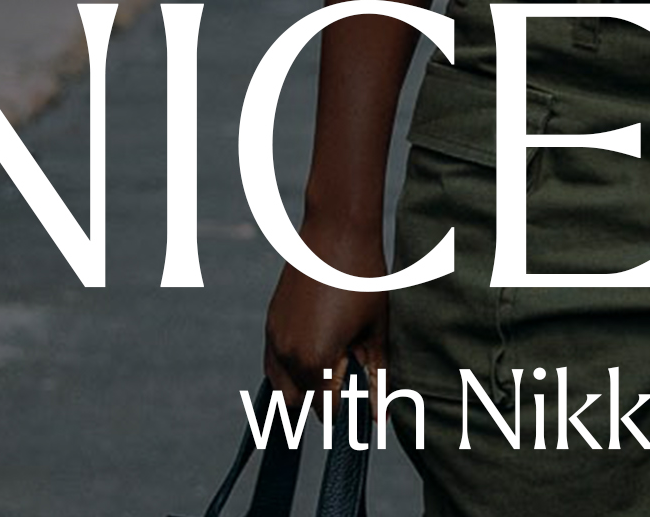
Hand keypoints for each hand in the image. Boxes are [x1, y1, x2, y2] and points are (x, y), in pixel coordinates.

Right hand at [263, 218, 391, 400]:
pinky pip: (272, 365)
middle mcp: (286, 356)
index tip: (361, 405)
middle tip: (349, 385)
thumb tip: (379, 416)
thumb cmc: (365, 282)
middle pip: (297, 404)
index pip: (324, 411)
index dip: (346, 411)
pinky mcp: (270, 326)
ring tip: (333, 369)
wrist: (336, 234)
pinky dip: (289, 371)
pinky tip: (315, 356)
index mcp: (314, 361)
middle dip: (321, 402)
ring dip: (302, 389)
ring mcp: (273, 340)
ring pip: (279, 388)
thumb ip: (377, 377)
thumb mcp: (377, 332)